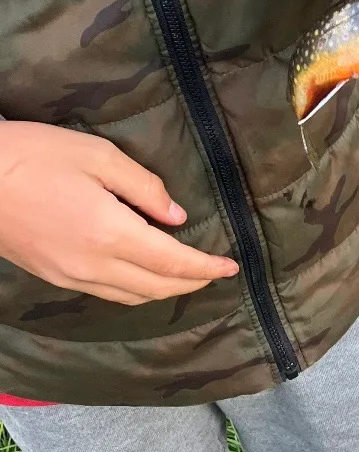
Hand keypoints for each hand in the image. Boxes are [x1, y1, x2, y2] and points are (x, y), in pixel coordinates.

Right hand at [0, 122, 239, 304]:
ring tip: (188, 276)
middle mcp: (92, 264)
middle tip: (216, 272)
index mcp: (110, 233)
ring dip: (164, 290)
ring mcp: (69, 275)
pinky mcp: (51, 275)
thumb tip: (177, 217)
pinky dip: (135, 290)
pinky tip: (144, 276)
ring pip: (131, 296)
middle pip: (156, 287)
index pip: (172, 262)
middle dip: (192, 283)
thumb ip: (145, 188)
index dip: (205, 268)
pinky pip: (105, 293)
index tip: (231, 267)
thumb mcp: (99, 156)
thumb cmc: (35, 155)